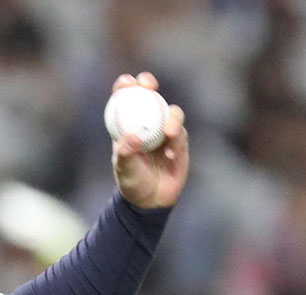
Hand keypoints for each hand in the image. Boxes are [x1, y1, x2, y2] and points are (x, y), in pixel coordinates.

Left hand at [110, 72, 188, 208]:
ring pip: (171, 112)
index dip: (126, 86)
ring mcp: (165, 130)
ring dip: (171, 118)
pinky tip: (170, 155)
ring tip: (168, 133)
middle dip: (148, 84)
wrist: (151, 199)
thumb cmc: (132, 182)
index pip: (125, 98)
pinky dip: (176, 143)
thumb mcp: (124, 170)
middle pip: (149, 95)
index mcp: (128, 124)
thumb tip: (131, 138)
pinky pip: (180, 135)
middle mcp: (147, 122)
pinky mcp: (179, 141)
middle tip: (149, 86)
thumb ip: (125, 154)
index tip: (127, 83)